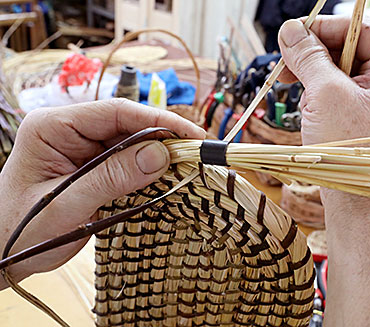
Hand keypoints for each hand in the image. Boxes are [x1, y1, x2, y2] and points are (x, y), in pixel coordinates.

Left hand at [0, 99, 204, 288]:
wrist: (1, 253)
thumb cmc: (20, 230)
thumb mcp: (67, 204)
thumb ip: (112, 177)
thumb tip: (160, 155)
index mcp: (53, 127)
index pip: (114, 112)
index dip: (157, 120)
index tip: (190, 136)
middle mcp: (69, 130)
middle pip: (127, 125)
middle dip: (163, 138)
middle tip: (196, 155)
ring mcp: (82, 147)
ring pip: (131, 142)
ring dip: (159, 154)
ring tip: (189, 165)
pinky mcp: (92, 165)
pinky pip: (127, 160)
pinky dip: (149, 169)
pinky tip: (168, 175)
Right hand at [278, 17, 369, 325]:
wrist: (361, 208)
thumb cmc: (352, 154)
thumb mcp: (326, 96)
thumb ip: (308, 57)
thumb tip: (290, 29)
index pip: (357, 28)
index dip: (320, 30)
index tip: (288, 38)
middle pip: (347, 50)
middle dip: (313, 59)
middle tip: (285, 71)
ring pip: (339, 74)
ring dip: (313, 82)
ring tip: (301, 99)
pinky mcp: (366, 119)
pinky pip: (338, 95)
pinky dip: (319, 100)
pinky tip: (310, 114)